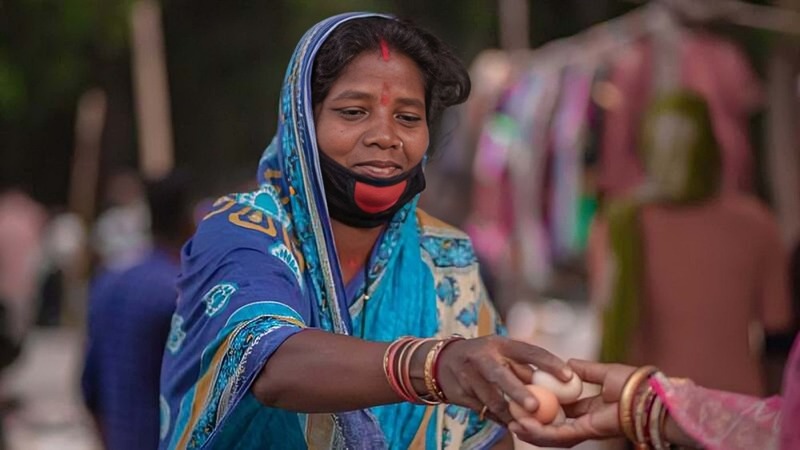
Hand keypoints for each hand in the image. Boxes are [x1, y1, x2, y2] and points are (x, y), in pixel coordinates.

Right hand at [435, 336, 571, 424]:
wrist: (442, 362)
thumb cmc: (484, 358)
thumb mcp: (502, 354)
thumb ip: (524, 368)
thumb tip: (557, 386)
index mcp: (499, 344)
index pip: (527, 351)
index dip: (548, 362)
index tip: (568, 376)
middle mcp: (482, 357)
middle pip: (500, 375)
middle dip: (518, 392)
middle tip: (536, 407)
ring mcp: (468, 375)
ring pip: (491, 399)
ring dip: (510, 413)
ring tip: (527, 424)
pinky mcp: (459, 392)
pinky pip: (483, 410)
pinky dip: (499, 418)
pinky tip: (511, 424)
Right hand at [509, 359, 635, 447]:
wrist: (646, 394)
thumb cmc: (633, 382)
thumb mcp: (602, 372)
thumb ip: (585, 370)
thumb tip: (567, 363)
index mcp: (590, 409)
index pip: (562, 411)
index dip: (544, 407)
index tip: (527, 399)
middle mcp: (585, 422)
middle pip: (553, 427)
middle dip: (532, 425)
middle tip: (512, 418)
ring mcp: (585, 430)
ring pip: (552, 435)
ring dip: (531, 432)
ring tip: (512, 425)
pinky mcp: (585, 432)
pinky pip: (558, 435)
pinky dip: (540, 433)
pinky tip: (524, 426)